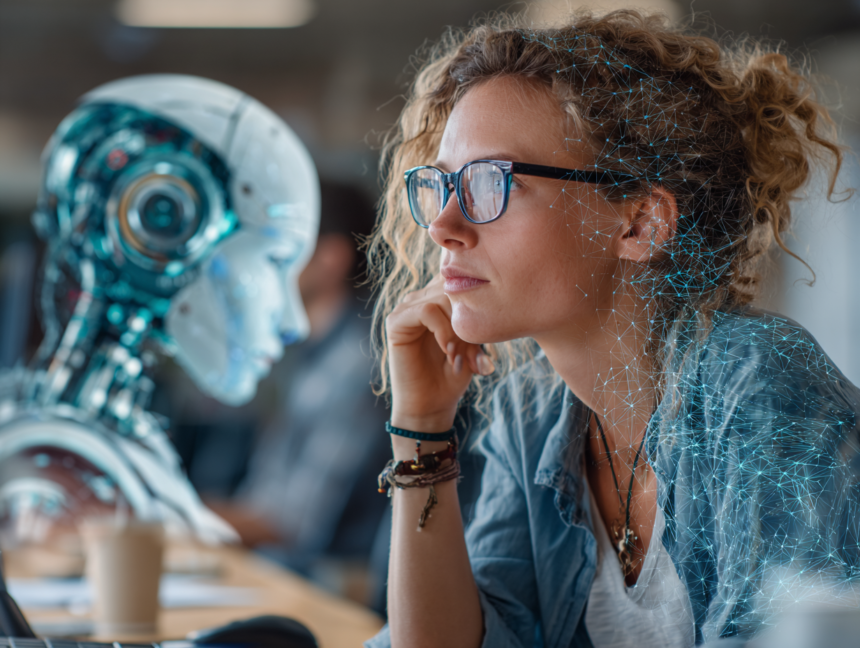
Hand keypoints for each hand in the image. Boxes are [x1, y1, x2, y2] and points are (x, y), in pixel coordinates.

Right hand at [386, 275, 493, 431]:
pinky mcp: (395, 322)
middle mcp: (421, 297)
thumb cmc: (454, 371)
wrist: (432, 402)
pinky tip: (447, 350)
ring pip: (441, 298)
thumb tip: (492, 298)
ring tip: (458, 354)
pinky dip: (442, 330)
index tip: (482, 337)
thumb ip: (476, 317)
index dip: (477, 302)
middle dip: (468, 319)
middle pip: (453, 287)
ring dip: (457, 328)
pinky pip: (425, 311)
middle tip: (471, 352)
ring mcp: (406, 308)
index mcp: (438, 298)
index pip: (461, 278)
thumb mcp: (474, 340)